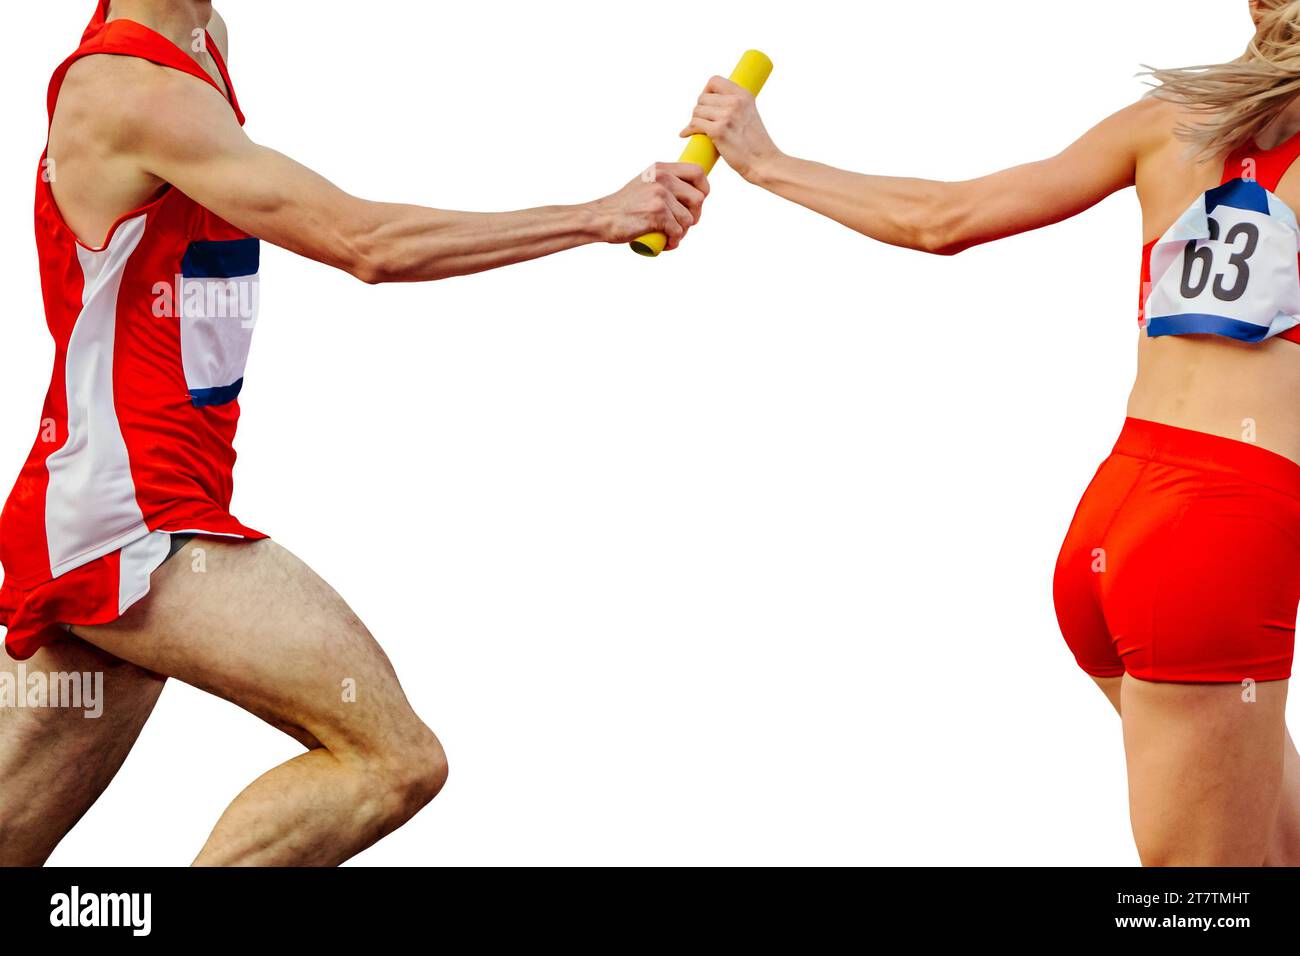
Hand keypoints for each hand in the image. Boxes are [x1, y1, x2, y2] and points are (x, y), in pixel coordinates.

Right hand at [591, 162, 708, 250]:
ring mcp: (660, 194)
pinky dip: (674, 242)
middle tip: (683, 225)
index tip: (697, 204)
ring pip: (688, 219)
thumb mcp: (645, 183)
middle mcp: (662, 177)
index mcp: (661, 168)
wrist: (601, 218)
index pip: (698, 172)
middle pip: (699, 198)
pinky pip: (678, 231)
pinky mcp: (657, 213)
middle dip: (695, 216)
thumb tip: (693, 193)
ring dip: (682, 232)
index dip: (704, 190)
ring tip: (669, 236)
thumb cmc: (624, 207)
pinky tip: (666, 243)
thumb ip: (665, 183)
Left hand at [680, 76, 780, 181]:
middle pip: (702, 98)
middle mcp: (736, 102)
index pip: (715, 81)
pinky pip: (694, 125)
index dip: (706, 91)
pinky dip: (688, 130)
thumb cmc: (756, 145)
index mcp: (744, 95)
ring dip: (694, 121)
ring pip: (696, 111)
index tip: (706, 103)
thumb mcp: (750, 115)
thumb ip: (735, 106)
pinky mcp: (718, 131)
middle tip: (703, 123)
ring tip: (699, 130)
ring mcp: (727, 116)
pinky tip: (686, 134)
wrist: (764, 163)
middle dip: (699, 110)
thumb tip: (710, 105)